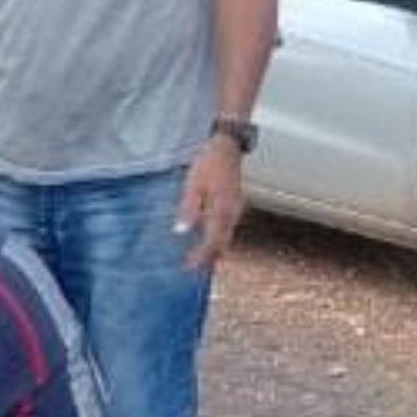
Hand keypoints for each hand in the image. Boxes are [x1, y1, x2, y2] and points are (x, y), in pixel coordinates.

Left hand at [175, 137, 246, 271]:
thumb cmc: (208, 162)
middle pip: (222, 243)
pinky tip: (206, 240)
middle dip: (208, 259)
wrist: (227, 145)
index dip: (201, 257)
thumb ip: (188, 209)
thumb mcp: (193, 185)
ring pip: (226, 237)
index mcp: (222, 209)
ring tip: (198, 261)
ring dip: (213, 250)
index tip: (189, 268)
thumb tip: (180, 232)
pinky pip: (226, 228)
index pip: (213, 241)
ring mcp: (236, 209)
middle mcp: (233, 212)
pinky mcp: (234, 205)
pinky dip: (217, 238)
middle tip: (192, 271)